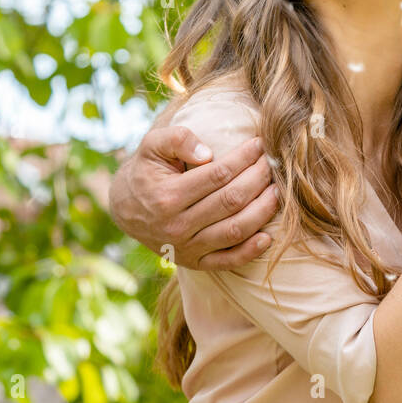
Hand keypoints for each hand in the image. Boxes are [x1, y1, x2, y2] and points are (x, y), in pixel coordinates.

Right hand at [107, 125, 279, 270]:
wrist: (125, 208)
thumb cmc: (146, 170)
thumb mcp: (151, 146)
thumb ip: (177, 139)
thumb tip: (208, 153)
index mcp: (167, 196)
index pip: (219, 174)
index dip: (244, 158)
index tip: (260, 145)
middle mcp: (177, 225)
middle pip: (231, 201)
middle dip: (258, 179)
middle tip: (272, 164)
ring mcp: (187, 247)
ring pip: (235, 230)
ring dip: (262, 210)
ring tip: (276, 190)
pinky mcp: (195, 262)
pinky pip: (228, 260)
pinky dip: (251, 250)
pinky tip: (268, 235)